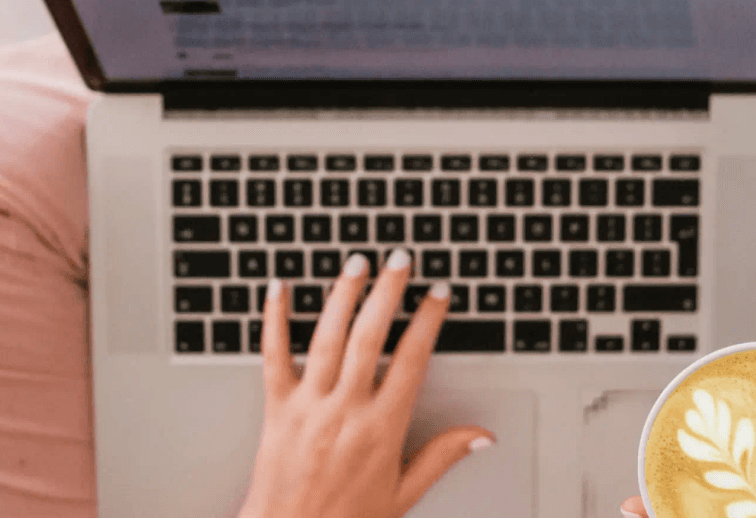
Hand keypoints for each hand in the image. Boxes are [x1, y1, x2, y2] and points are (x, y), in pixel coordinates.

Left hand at [237, 250, 495, 517]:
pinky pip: (273, 355)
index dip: (428, 321)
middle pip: (371, 336)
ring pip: (327, 337)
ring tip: (357, 264)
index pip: (411, 359)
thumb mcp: (404, 494)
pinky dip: (274, 319)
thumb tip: (482, 436)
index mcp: (382, 429)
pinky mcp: (275, 409)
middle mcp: (345, 410)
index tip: (437, 295)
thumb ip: (442, 457)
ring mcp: (308, 406)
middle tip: (401, 260)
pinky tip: (279, 288)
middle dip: (388, 292)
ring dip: (343, 295)